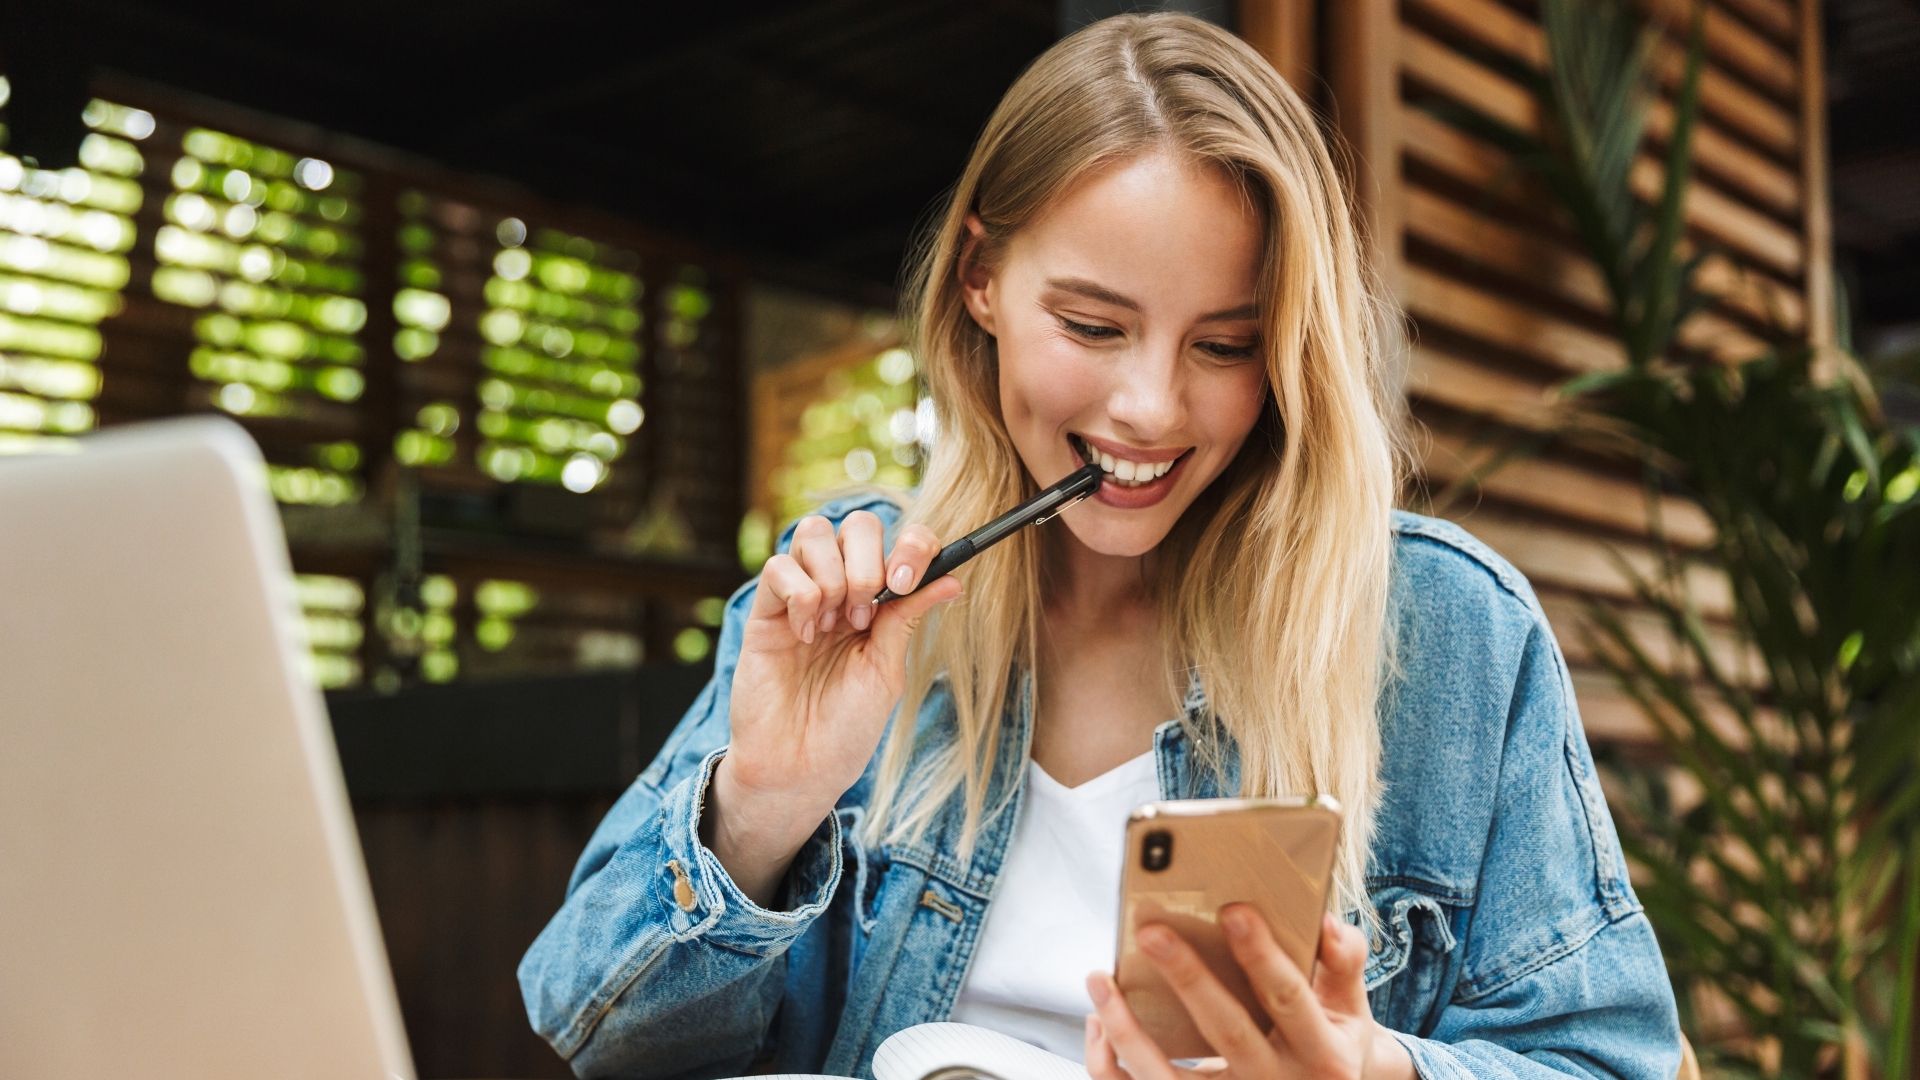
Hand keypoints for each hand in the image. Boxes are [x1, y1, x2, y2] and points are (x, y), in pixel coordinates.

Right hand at [720, 511, 961, 832]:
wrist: (801, 767)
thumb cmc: (846, 726)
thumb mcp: (887, 670)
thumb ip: (908, 619)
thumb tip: (954, 578)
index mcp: (879, 602)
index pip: (899, 541)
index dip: (910, 545)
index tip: (906, 582)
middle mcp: (841, 589)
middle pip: (856, 524)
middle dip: (868, 560)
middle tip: (864, 614)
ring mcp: (800, 596)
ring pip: (814, 533)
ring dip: (833, 574)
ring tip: (834, 623)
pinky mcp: (765, 611)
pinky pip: (779, 568)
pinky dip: (799, 594)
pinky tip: (804, 634)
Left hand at [1083, 908, 1415, 1078]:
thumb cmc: (1328, 1042)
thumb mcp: (1349, 1009)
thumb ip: (1341, 964)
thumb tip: (1324, 922)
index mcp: (1323, 1053)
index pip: (1288, 999)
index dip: (1262, 956)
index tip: (1233, 910)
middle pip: (1228, 1032)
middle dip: (1189, 979)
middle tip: (1152, 933)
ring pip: (1171, 1079)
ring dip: (1128, 1029)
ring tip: (1100, 980)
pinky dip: (1112, 1063)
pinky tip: (1099, 1022)